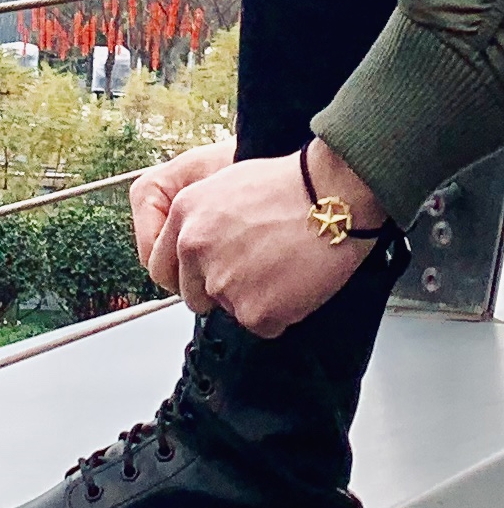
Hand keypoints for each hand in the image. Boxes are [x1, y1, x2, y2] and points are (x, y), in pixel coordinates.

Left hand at [145, 139, 387, 337]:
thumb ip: (203, 218)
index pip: (162, 268)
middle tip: (262, 267)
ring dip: (257, 298)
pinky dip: (283, 311)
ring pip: (231, 310)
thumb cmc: (298, 183)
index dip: (190, 274)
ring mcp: (222, 281)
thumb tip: (200, 246)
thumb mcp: (230, 182)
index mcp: (185, 214)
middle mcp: (194, 248)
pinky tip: (299, 281)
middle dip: (224, 289)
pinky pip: (264, 325)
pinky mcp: (253, 310)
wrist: (338, 194)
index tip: (209, 275)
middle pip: (196, 295)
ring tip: (287, 266)